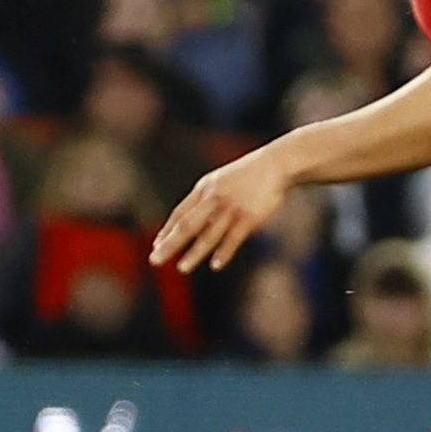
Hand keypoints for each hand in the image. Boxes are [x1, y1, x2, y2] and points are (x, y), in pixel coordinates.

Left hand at [149, 145, 291, 273]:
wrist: (276, 163)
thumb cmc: (248, 175)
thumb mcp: (221, 181)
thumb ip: (207, 201)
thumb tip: (193, 221)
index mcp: (204, 189)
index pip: (180, 213)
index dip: (167, 231)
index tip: (156, 246)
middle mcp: (213, 198)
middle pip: (187, 225)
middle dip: (170, 244)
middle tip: (155, 260)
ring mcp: (231, 207)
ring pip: (208, 234)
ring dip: (194, 253)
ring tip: (181, 268)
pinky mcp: (250, 216)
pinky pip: (234, 237)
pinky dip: (224, 252)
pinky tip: (215, 265)